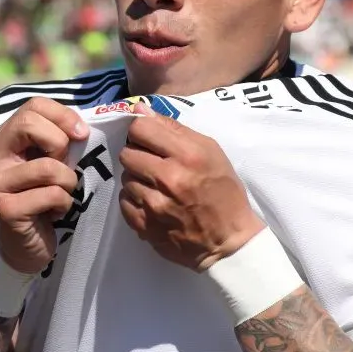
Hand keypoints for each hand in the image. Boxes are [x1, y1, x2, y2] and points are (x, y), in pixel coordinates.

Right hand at [0, 97, 88, 273]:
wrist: (26, 245)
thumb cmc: (42, 197)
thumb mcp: (48, 161)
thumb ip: (57, 139)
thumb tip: (82, 127)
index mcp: (3, 139)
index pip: (32, 106)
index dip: (63, 115)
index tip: (82, 134)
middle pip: (28, 123)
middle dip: (60, 143)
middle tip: (65, 164)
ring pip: (48, 167)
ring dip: (68, 182)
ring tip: (61, 194)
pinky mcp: (6, 209)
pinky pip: (52, 194)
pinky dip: (63, 203)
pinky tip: (54, 212)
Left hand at [118, 103, 264, 271]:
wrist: (228, 241)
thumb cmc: (223, 191)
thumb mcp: (210, 151)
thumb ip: (174, 129)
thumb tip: (140, 110)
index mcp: (187, 155)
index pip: (140, 129)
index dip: (142, 131)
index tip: (149, 140)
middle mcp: (168, 178)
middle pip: (127, 153)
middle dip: (138, 155)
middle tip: (152, 164)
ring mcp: (154, 204)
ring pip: (125, 178)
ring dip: (137, 179)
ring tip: (156, 186)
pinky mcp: (144, 225)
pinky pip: (124, 202)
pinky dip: (135, 200)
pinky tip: (152, 202)